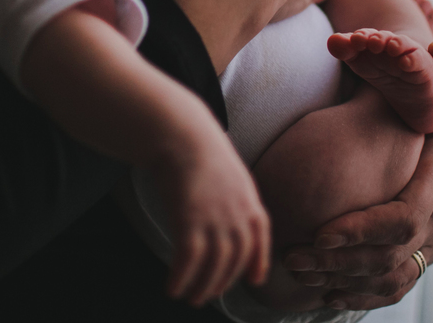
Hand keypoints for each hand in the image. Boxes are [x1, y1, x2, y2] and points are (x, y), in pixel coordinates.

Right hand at [150, 130, 271, 305]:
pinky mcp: (190, 221)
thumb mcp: (227, 171)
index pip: (260, 236)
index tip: (256, 279)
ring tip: (191, 298)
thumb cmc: (197, 148)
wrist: (181, 134)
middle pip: (236, 258)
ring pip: (214, 265)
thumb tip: (225, 212)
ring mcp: (215, 218)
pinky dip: (181, 278)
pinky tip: (173, 288)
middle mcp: (236, 213)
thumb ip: (232, 194)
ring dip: (203, 287)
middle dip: (223, 281)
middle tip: (209, 295)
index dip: (259, 260)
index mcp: (248, 199)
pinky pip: (189, 260)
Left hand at [281, 40, 432, 309]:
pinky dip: (362, 294)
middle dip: (342, 261)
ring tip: (298, 272)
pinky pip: (395, 284)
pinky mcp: (421, 250)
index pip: (405, 217)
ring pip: (391, 276)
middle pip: (392, 255)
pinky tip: (326, 292)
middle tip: (294, 256)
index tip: (321, 233)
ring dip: (344, 280)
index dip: (364, 230)